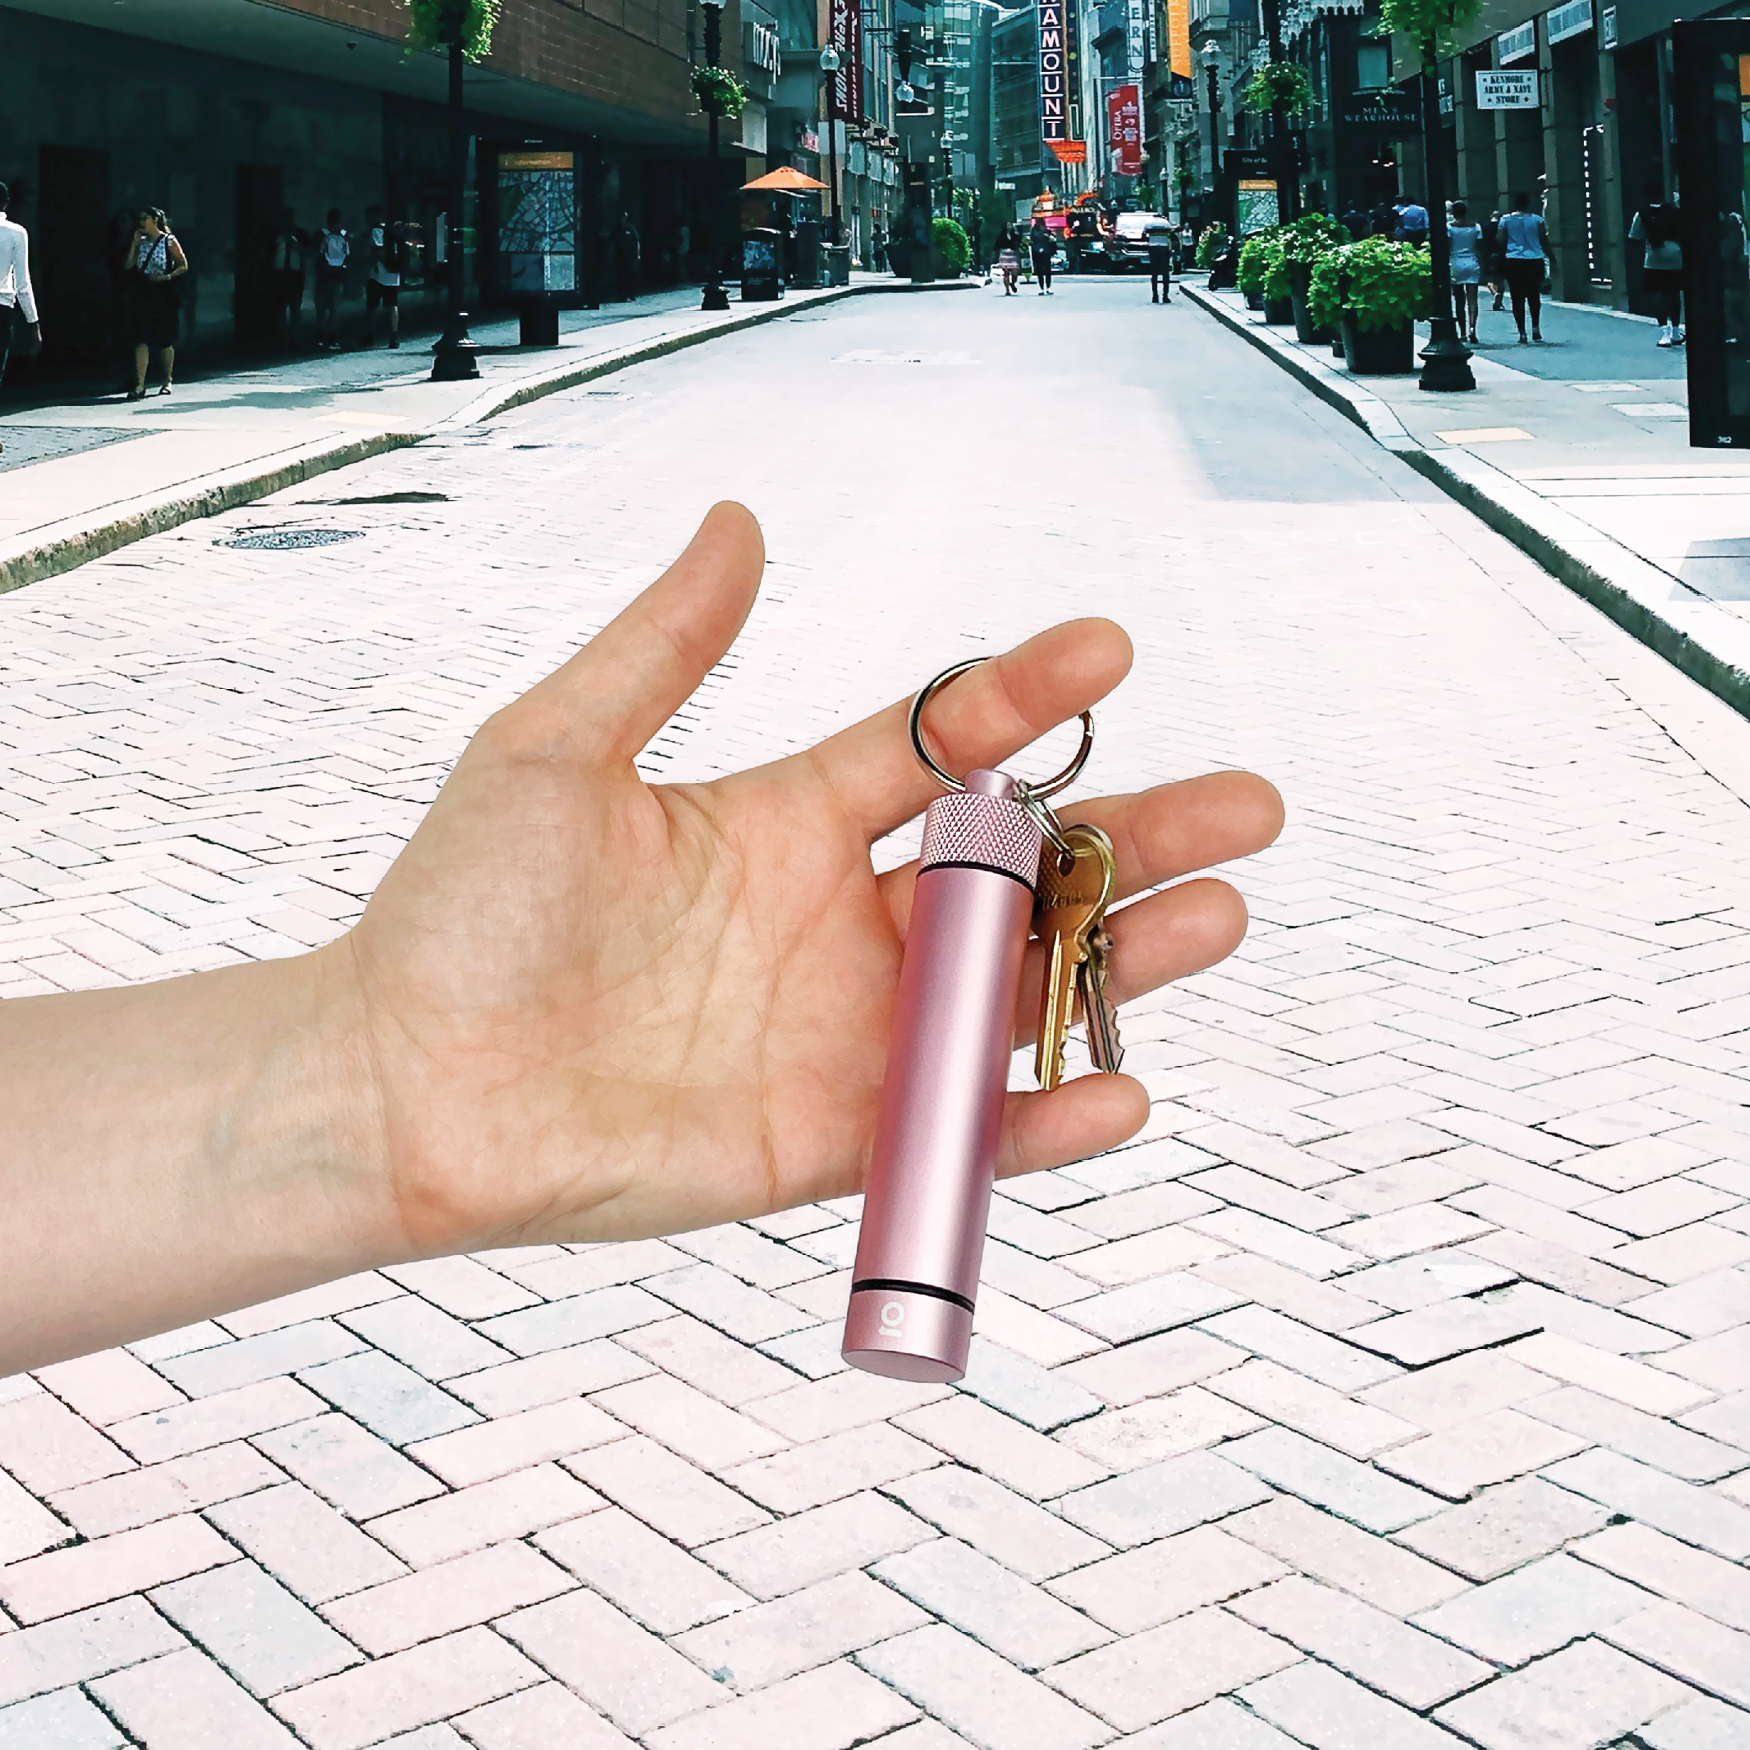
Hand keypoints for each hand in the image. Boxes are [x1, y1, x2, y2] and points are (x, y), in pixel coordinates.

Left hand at [340, 503, 1282, 1257]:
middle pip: (1020, 871)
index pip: (941, 747)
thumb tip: (738, 517)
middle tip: (1247, 808)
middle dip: (1137, 836)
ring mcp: (845, 1033)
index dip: (1026, 696)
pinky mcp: (831, 1141)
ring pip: (1015, 991)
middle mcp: (838, 919)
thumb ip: (664, 643)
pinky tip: (1121, 1088)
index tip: (1109, 646)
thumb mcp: (557, 747)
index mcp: (787, 816)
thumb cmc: (463, 910)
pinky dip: (1042, 1120)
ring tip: (1221, 919)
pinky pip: (959, 1129)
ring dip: (1125, 961)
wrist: (406, 1084)